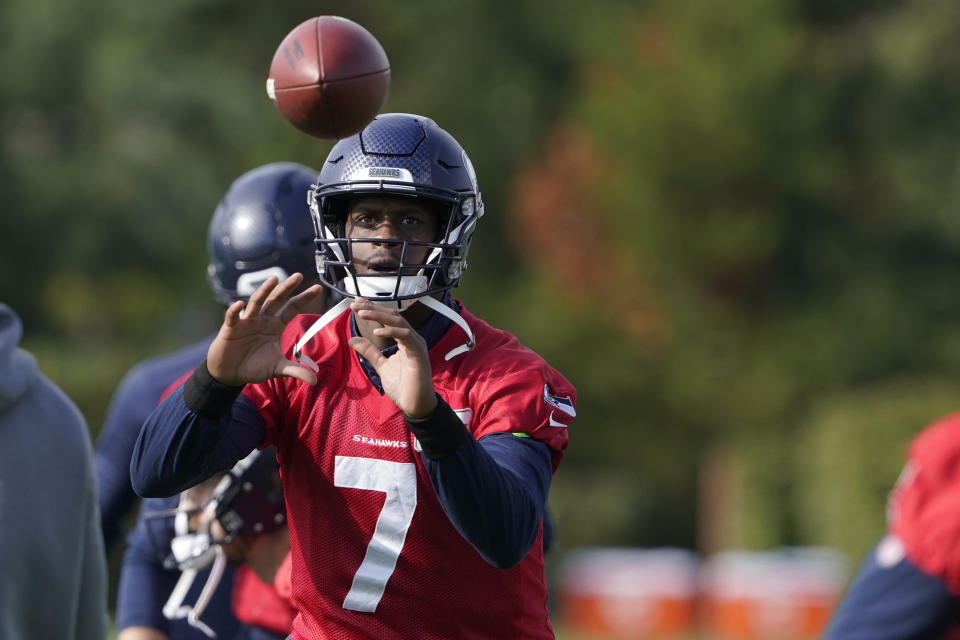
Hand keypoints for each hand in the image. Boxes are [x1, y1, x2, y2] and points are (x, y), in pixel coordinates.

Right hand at [207, 273, 324, 385]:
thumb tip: (315, 381)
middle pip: (277, 300)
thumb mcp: (277, 368)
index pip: (292, 308)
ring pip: (257, 303)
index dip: (304, 298)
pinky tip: (239, 304)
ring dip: (264, 291)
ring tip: (274, 280)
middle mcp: (263, 319)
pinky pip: (233, 317)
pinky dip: (235, 311)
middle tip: (298, 276)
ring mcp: (247, 322)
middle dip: (287, 288)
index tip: (318, 288)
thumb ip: (295, 371)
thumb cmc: (254, 366)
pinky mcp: (231, 328)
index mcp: (276, 325)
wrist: (231, 373)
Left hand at [348, 298, 437, 417]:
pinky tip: (376, 332)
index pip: (388, 318)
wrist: (415, 405)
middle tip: (355, 304)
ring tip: (361, 313)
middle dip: (373, 308)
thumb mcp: (381, 366)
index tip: (356, 303)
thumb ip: (370, 352)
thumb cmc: (403, 386)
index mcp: (405, 339)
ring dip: (379, 315)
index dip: (373, 309)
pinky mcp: (418, 353)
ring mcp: (416, 344)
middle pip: (392, 315)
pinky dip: (391, 331)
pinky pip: (406, 336)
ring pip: (398, 321)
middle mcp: (412, 338)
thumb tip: (353, 340)